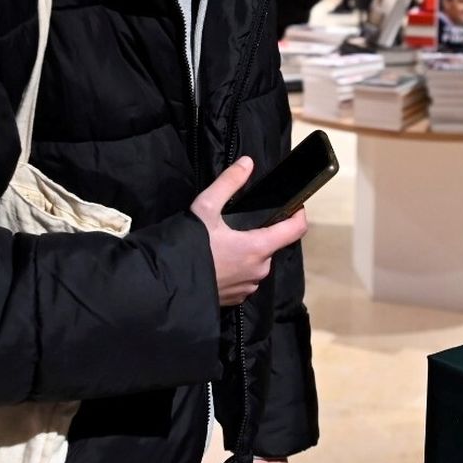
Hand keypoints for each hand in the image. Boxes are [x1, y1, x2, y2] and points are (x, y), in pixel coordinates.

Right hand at [191, 157, 308, 306]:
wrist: (165, 285)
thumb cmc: (189, 246)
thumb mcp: (205, 208)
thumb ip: (229, 183)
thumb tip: (248, 163)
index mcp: (258, 248)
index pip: (295, 229)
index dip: (298, 213)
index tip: (294, 204)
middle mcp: (259, 270)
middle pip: (271, 245)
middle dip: (260, 233)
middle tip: (236, 223)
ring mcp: (248, 288)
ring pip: (257, 263)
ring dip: (247, 252)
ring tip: (222, 243)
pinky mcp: (235, 299)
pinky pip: (244, 279)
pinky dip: (236, 268)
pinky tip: (217, 262)